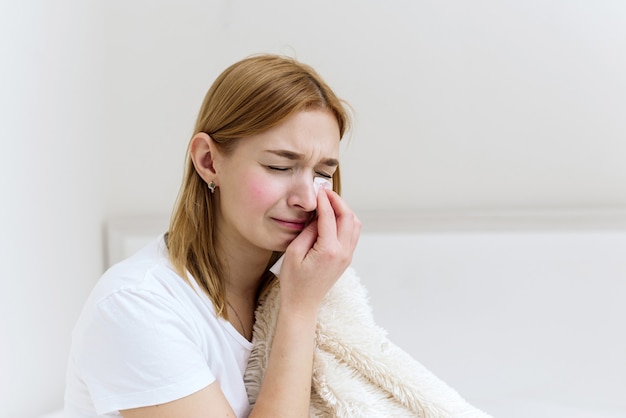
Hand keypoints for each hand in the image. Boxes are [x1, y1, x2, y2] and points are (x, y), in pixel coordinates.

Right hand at [278, 188, 360, 314]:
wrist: (303, 304)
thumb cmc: (294, 281)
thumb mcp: (294, 252)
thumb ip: (308, 231)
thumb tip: (318, 215)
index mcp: (329, 251)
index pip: (330, 217)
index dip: (324, 200)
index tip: (318, 189)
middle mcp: (343, 252)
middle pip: (349, 217)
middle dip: (338, 201)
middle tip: (325, 192)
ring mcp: (347, 256)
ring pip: (355, 224)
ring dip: (344, 210)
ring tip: (329, 202)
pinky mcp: (346, 258)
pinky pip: (352, 233)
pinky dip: (346, 221)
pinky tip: (332, 216)